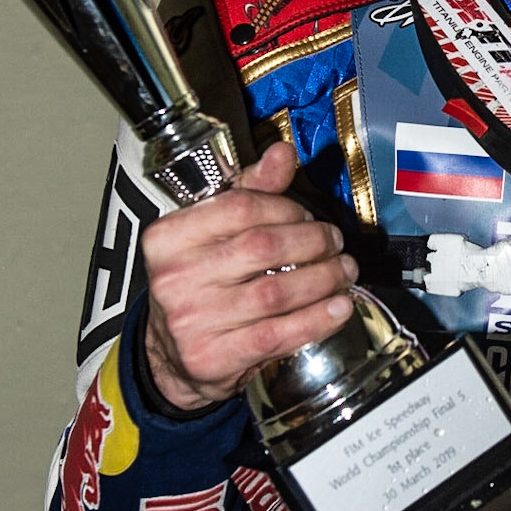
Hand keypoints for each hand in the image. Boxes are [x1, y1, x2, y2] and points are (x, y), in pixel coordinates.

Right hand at [142, 140, 356, 410]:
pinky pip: (278, 334)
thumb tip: (282, 153)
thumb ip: (247, 192)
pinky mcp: (213, 357)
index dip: (286, 208)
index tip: (308, 217)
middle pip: (263, 247)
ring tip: (343, 272)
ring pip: (276, 292)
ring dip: (323, 280)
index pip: (240, 206)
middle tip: (334, 244)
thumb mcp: (210, 234)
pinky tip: (338, 308)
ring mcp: (191, 321)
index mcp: (168, 237)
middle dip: (313, 242)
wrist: (170, 357)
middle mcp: (174, 277)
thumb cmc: (197, 285)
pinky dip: (317, 320)